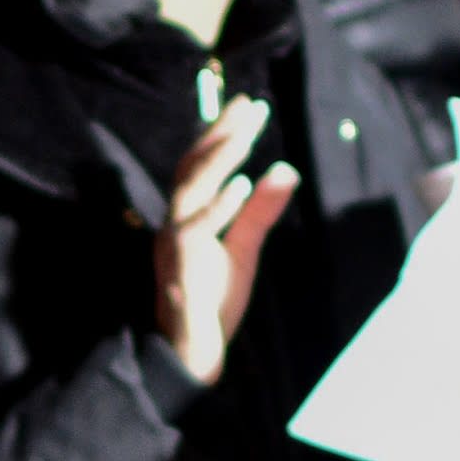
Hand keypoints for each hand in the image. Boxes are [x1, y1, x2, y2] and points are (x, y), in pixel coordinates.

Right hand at [154, 96, 297, 386]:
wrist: (193, 355)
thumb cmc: (213, 305)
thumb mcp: (243, 252)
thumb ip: (259, 213)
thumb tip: (287, 170)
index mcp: (185, 219)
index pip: (199, 165)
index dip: (220, 132)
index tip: (246, 105)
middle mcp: (173, 225)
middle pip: (192, 168)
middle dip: (220, 134)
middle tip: (249, 105)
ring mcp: (174, 246)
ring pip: (189, 191)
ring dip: (217, 160)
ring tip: (244, 133)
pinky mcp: (182, 269)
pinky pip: (198, 231)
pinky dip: (219, 206)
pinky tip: (242, 184)